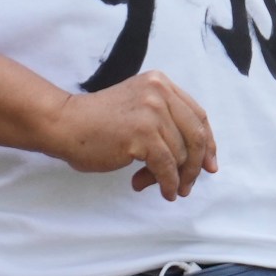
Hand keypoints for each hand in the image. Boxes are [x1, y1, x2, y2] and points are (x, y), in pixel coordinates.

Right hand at [40, 71, 217, 199]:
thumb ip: (166, 124)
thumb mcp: (139, 109)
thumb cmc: (98, 123)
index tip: (210, 165)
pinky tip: (163, 191)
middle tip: (189, 185)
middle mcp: (160, 92)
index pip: (198, 115)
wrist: (66, 125)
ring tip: (153, 185)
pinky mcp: (142, 134)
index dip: (208, 143)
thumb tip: (200, 162)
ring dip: (173, 177)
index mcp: (161, 83)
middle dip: (196, 165)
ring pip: (182, 154)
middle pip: (197, 135)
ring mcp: (152, 112)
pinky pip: (168, 167)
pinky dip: (169, 183)